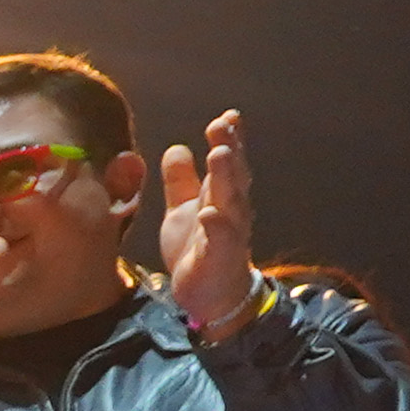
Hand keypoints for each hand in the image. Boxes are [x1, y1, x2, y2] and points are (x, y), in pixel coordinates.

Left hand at [159, 108, 260, 333]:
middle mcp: (230, 209)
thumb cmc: (198, 248)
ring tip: (218, 154)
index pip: (228, 162)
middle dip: (229, 148)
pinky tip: (209, 211)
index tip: (225, 117)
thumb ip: (180, 181)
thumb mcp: (183, 210)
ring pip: (231, 201)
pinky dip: (216, 225)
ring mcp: (228, 233)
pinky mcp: (219, 257)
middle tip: (222, 125)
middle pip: (232, 175)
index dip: (228, 139)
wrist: (209, 294)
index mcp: (221, 196)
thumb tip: (177, 147)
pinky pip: (220, 239)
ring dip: (226, 177)